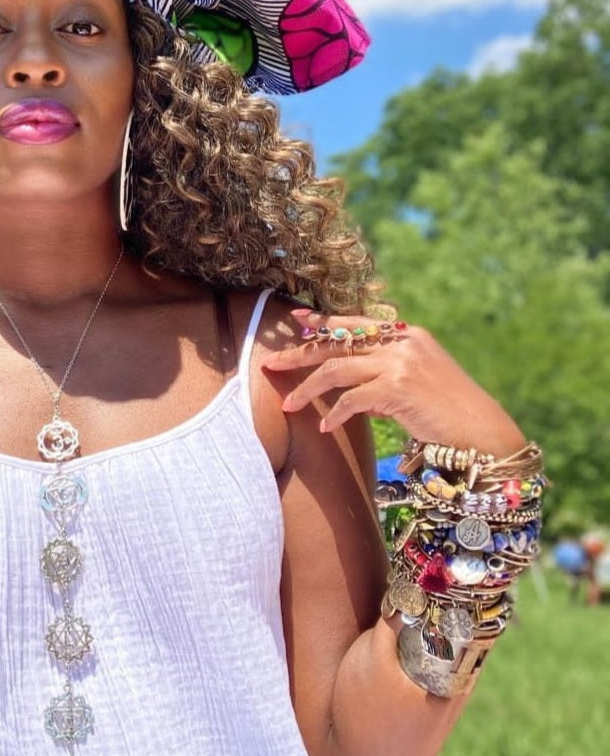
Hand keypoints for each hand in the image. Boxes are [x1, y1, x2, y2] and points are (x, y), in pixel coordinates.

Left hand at [262, 309, 524, 452]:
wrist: (484, 434)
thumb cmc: (449, 415)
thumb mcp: (417, 383)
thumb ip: (384, 374)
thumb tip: (346, 381)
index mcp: (408, 335)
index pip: (354, 322)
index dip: (322, 323)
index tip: (295, 321)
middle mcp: (403, 342)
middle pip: (337, 342)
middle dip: (300, 354)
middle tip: (271, 365)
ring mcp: (401, 363)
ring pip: (337, 369)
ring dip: (307, 389)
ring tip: (287, 406)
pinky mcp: (399, 388)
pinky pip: (352, 399)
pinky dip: (335, 414)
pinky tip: (325, 428)